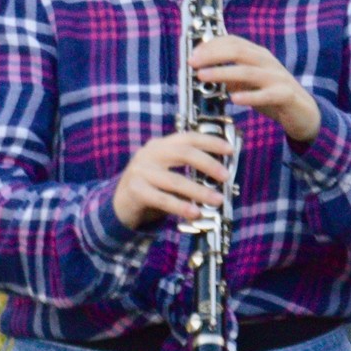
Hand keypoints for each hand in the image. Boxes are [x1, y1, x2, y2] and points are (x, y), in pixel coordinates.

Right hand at [110, 130, 231, 230]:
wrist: (120, 204)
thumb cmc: (152, 188)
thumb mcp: (168, 173)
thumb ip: (188, 172)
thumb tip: (221, 179)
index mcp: (160, 145)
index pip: (187, 138)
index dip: (210, 141)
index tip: (229, 149)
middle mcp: (149, 154)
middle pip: (183, 153)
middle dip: (208, 164)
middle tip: (225, 176)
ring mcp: (140, 171)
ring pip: (175, 180)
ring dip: (199, 191)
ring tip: (217, 200)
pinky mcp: (135, 190)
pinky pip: (162, 199)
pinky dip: (181, 206)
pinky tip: (195, 213)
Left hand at [190, 34, 321, 142]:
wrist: (304, 112)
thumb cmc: (271, 94)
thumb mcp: (247, 83)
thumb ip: (229, 76)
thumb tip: (203, 72)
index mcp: (258, 55)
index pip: (233, 41)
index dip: (211, 45)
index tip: (192, 54)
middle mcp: (267, 62)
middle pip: (239, 51)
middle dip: (213, 55)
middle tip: (193, 63)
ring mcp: (278, 77)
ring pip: (249, 71)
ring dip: (224, 72)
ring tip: (204, 76)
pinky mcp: (286, 95)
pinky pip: (268, 94)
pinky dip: (250, 96)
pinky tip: (235, 99)